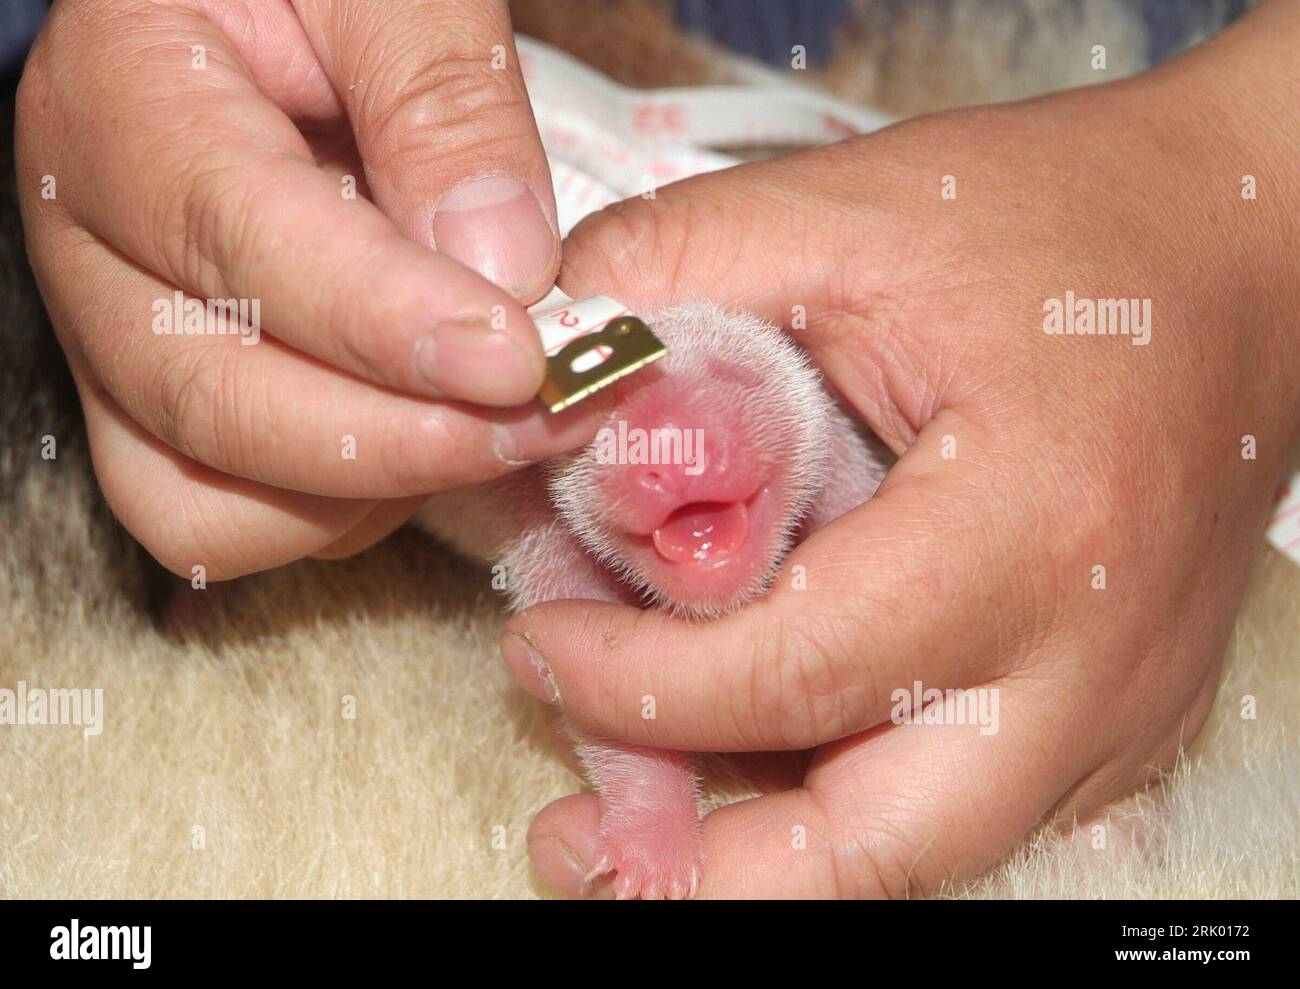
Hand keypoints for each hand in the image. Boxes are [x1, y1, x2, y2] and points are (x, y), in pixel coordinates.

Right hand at [16, 0, 596, 578]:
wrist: (261, 15)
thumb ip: (443, 101)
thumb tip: (503, 270)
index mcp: (126, 103)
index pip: (236, 240)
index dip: (384, 322)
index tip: (520, 360)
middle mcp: (93, 242)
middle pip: (211, 399)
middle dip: (397, 439)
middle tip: (548, 414)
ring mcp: (116, 340)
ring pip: (202, 496)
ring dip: (367, 491)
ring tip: (497, 425)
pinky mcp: (163, 405)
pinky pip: (230, 515)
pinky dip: (341, 509)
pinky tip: (431, 436)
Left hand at [501, 3, 1299, 896]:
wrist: (1248, 251)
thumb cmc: (1066, 225)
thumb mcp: (854, 209)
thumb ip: (678, 267)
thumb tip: (542, 358)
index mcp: (1029, 527)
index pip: (800, 673)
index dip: (640, 686)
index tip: (543, 643)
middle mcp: (1091, 660)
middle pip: (882, 848)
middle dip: (709, 870)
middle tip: (580, 840)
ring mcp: (1118, 707)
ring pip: (923, 854)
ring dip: (774, 861)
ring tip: (640, 835)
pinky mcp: (1120, 714)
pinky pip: (969, 809)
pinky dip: (850, 808)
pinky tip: (765, 767)